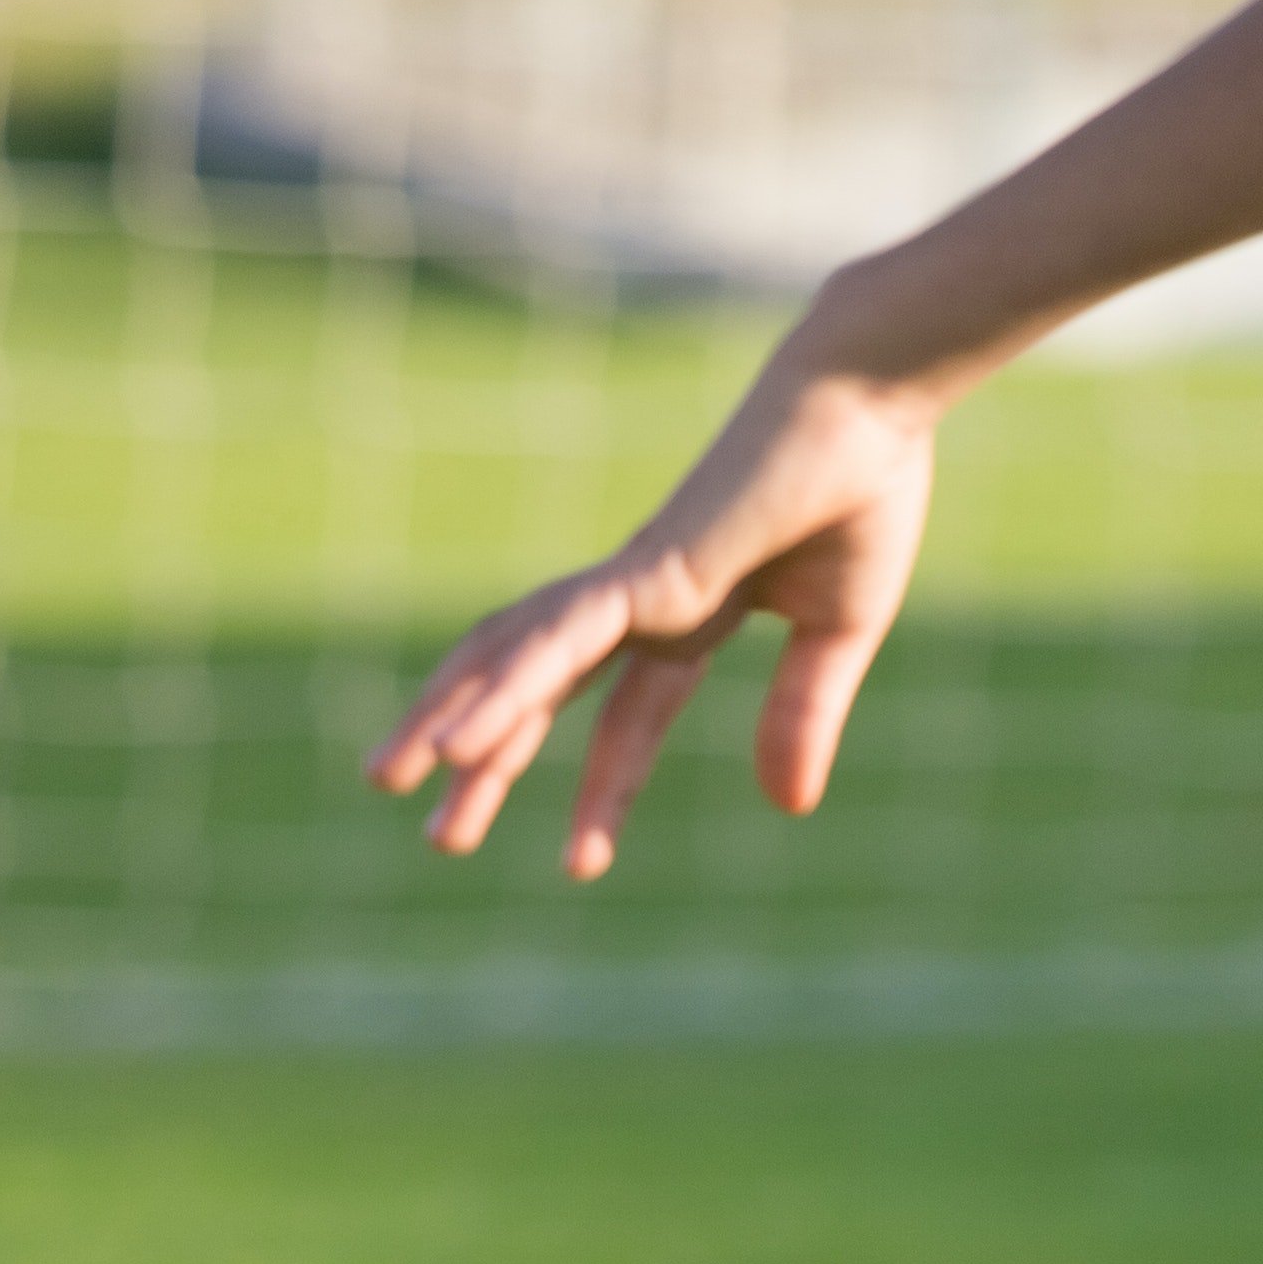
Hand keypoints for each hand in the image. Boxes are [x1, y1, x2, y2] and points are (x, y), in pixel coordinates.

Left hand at [367, 355, 940, 877]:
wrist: (869, 399)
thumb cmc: (864, 488)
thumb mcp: (838, 632)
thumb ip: (803, 714)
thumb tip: (787, 807)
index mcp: (691, 608)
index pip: (632, 711)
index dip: (608, 785)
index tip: (581, 864)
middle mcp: (644, 597)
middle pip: (539, 686)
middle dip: (486, 755)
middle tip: (439, 836)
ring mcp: (634, 580)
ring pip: (519, 660)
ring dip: (455, 723)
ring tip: (392, 782)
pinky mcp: (646, 571)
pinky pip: (559, 644)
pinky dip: (505, 692)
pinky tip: (456, 742)